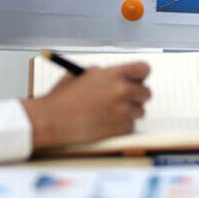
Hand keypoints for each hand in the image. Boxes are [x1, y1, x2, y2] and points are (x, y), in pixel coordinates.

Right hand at [22, 62, 151, 150]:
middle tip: (124, 101)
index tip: (136, 81)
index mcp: (113, 74)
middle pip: (146, 93)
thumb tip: (117, 76)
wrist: (51, 119)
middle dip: (136, 97)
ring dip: (129, 113)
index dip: (141, 76)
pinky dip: (121, 127)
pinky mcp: (121, 128)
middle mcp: (122, 90)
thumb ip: (103, 74)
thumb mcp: (81, 74)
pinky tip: (105, 124)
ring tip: (109, 114)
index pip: (144, 69)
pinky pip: (131, 126)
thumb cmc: (62, 97)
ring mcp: (123, 110)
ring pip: (140, 111)